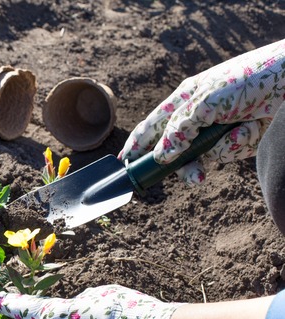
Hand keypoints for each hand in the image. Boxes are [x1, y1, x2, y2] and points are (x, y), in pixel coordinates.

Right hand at [119, 39, 284, 185]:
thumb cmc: (248, 80)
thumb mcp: (206, 102)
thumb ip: (179, 130)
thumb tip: (161, 156)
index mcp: (183, 99)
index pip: (151, 126)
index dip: (137, 144)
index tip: (124, 163)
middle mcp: (197, 116)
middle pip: (175, 151)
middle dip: (187, 165)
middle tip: (195, 177)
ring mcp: (217, 128)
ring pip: (204, 156)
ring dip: (222, 148)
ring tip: (240, 135)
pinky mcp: (237, 138)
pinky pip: (228, 152)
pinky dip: (241, 143)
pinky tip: (254, 126)